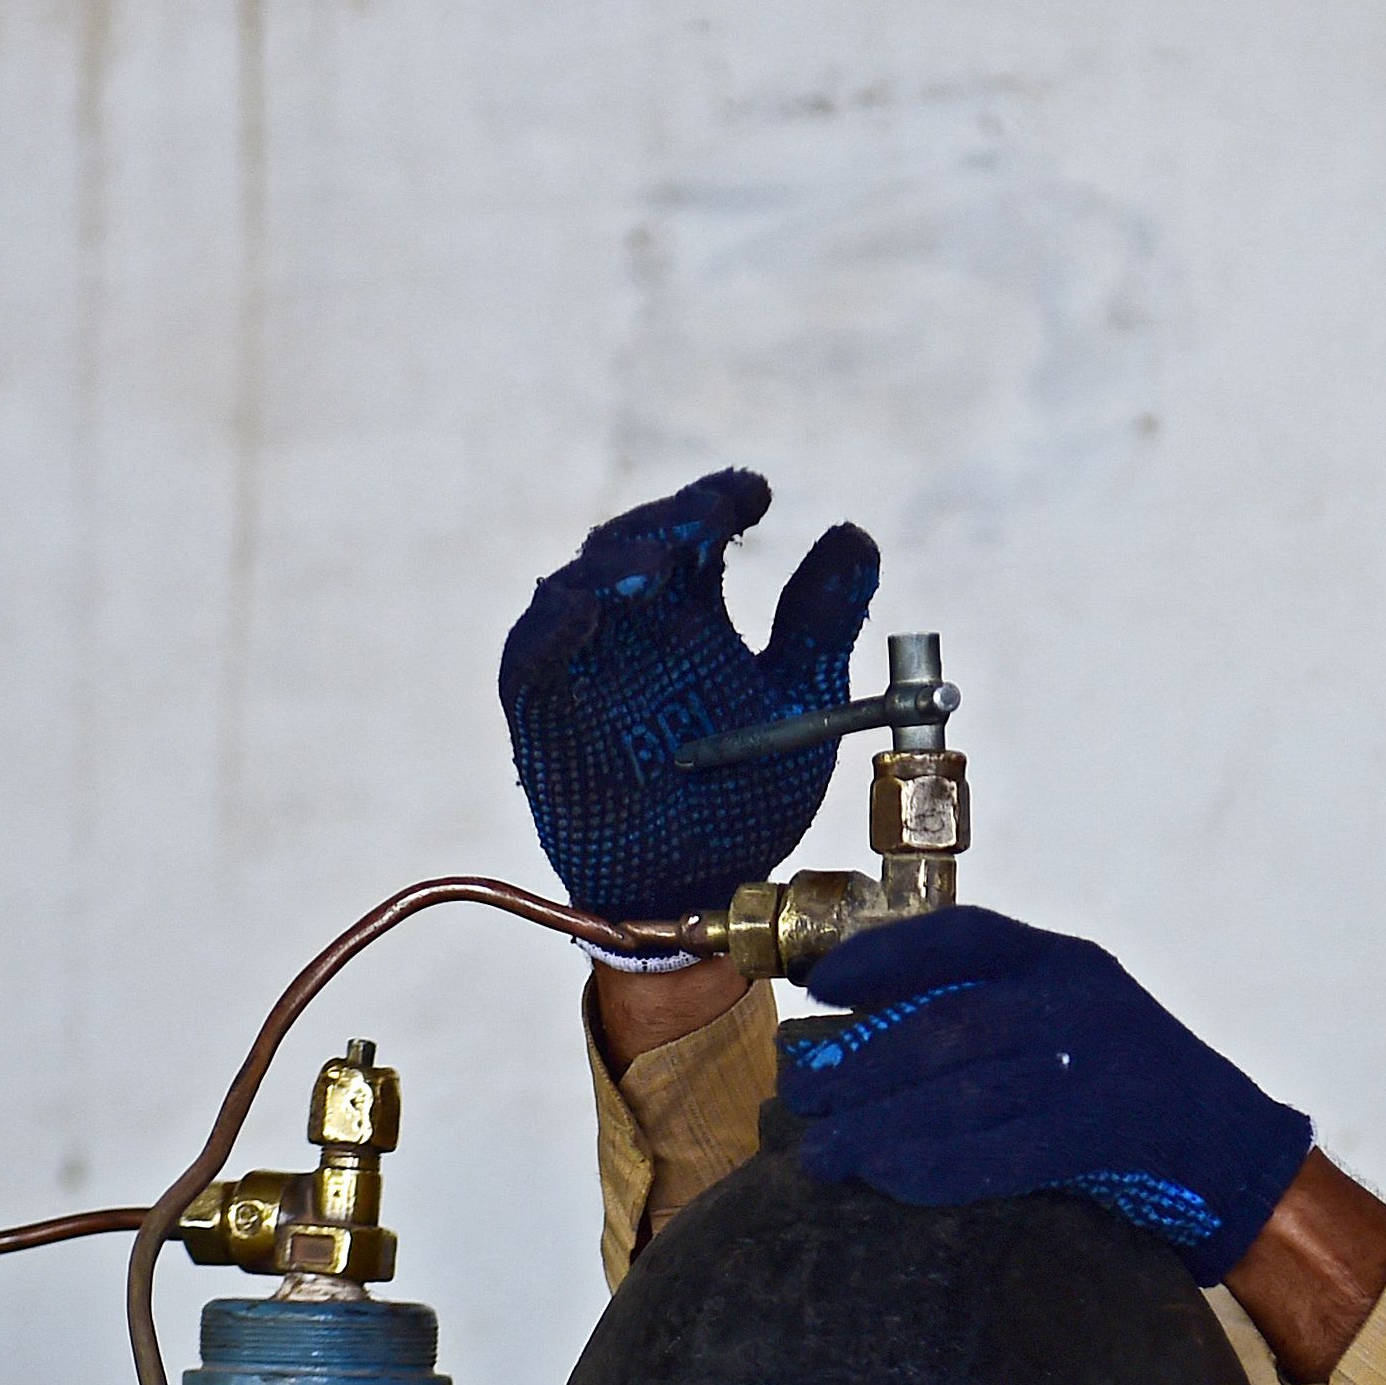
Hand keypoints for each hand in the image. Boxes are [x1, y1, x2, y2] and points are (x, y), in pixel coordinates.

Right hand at [500, 469, 879, 925]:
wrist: (702, 889)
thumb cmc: (744, 797)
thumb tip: (856, 535)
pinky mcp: (543, 714)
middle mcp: (634, 627)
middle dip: (671, 521)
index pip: (698, 530)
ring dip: (615, 565)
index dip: (721, 499)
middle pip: (637, 542)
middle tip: (710, 520)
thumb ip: (820, 623)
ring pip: (580, 586)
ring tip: (659, 567)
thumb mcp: (799, 701)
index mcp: (691, 613)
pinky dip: (552, 628)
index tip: (758, 495)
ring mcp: (584, 666)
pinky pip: (530, 658)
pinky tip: (584, 610)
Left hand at [776, 908, 1312, 1284]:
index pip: (959, 938)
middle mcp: (1076, 1002)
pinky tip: (888, 1179)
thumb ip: (1000, 1012)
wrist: (1238, 1148)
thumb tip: (877, 1040)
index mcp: (1064, 961)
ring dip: (878, 1126)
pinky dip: (936, 1167)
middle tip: (801, 1096)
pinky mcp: (1100, 1131)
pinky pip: (999, 1151)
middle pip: (944, 1025)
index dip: (881, 958)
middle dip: (861, 1065)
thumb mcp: (1080, 1015)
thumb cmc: (1140, 1087)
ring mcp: (1091, 1066)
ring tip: (822, 1154)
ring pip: (960, 1090)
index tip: (822, 988)